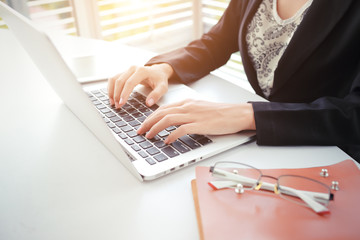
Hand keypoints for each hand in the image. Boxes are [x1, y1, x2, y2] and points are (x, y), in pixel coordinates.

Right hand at [107, 63, 173, 107]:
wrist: (158, 71)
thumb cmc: (159, 80)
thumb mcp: (163, 87)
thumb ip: (156, 95)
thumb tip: (148, 103)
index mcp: (142, 71)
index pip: (130, 82)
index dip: (124, 93)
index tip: (121, 103)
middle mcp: (133, 68)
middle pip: (120, 81)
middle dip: (117, 94)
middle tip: (117, 106)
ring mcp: (127, 70)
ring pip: (114, 79)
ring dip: (111, 91)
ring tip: (113, 103)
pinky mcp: (124, 73)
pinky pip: (113, 79)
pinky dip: (110, 88)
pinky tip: (112, 97)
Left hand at [137, 99, 255, 143]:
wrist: (236, 114)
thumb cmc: (220, 113)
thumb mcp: (200, 108)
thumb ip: (187, 112)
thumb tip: (174, 122)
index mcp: (187, 102)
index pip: (163, 108)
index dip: (151, 117)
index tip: (144, 124)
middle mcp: (188, 106)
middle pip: (161, 112)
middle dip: (147, 122)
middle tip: (139, 131)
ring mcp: (193, 115)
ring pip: (167, 119)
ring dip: (155, 128)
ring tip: (148, 136)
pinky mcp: (199, 125)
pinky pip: (180, 129)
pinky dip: (171, 135)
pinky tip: (166, 141)